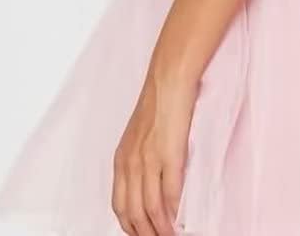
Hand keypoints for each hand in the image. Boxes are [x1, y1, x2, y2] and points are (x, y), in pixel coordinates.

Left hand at [111, 71, 197, 235]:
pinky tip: (179, 219)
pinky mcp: (170, 154)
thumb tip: (149, 181)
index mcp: (121, 160)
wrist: (169, 80)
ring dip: (161, 228)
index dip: (130, 226)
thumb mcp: (140, 135)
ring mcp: (149, 160)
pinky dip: (174, 211)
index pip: (120, 205)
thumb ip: (140, 158)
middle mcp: (131, 163)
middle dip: (145, 232)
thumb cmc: (159, 103)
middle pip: (133, 213)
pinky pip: (170, 192)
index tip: (141, 234)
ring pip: (151, 208)